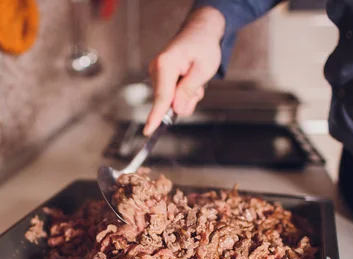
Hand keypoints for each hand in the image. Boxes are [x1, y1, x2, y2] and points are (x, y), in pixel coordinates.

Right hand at [144, 7, 225, 134]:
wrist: (200, 32)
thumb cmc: (203, 47)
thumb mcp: (204, 70)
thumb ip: (189, 91)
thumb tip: (176, 109)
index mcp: (166, 65)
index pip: (162, 97)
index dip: (156, 116)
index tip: (148, 131)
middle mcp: (156, 69)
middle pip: (168, 102)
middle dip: (185, 100)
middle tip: (199, 86)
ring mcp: (156, 73)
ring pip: (171, 101)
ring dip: (186, 96)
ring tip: (194, 78)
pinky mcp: (159, 77)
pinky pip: (171, 95)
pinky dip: (183, 92)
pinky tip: (189, 79)